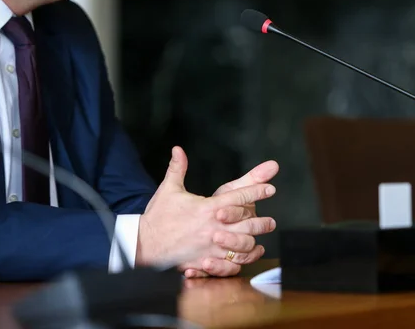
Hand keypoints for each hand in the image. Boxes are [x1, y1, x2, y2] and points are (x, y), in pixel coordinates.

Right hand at [136, 147, 276, 270]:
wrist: (143, 243)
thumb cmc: (158, 216)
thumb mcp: (169, 189)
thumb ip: (177, 168)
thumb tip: (178, 149)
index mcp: (208, 208)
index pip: (239, 198)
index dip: (257, 191)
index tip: (270, 188)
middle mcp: (213, 227)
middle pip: (247, 224)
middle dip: (262, 222)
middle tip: (271, 221)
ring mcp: (211, 247)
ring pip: (242, 246)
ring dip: (254, 243)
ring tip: (262, 240)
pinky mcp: (205, 263)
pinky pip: (229, 265)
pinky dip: (241, 262)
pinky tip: (246, 258)